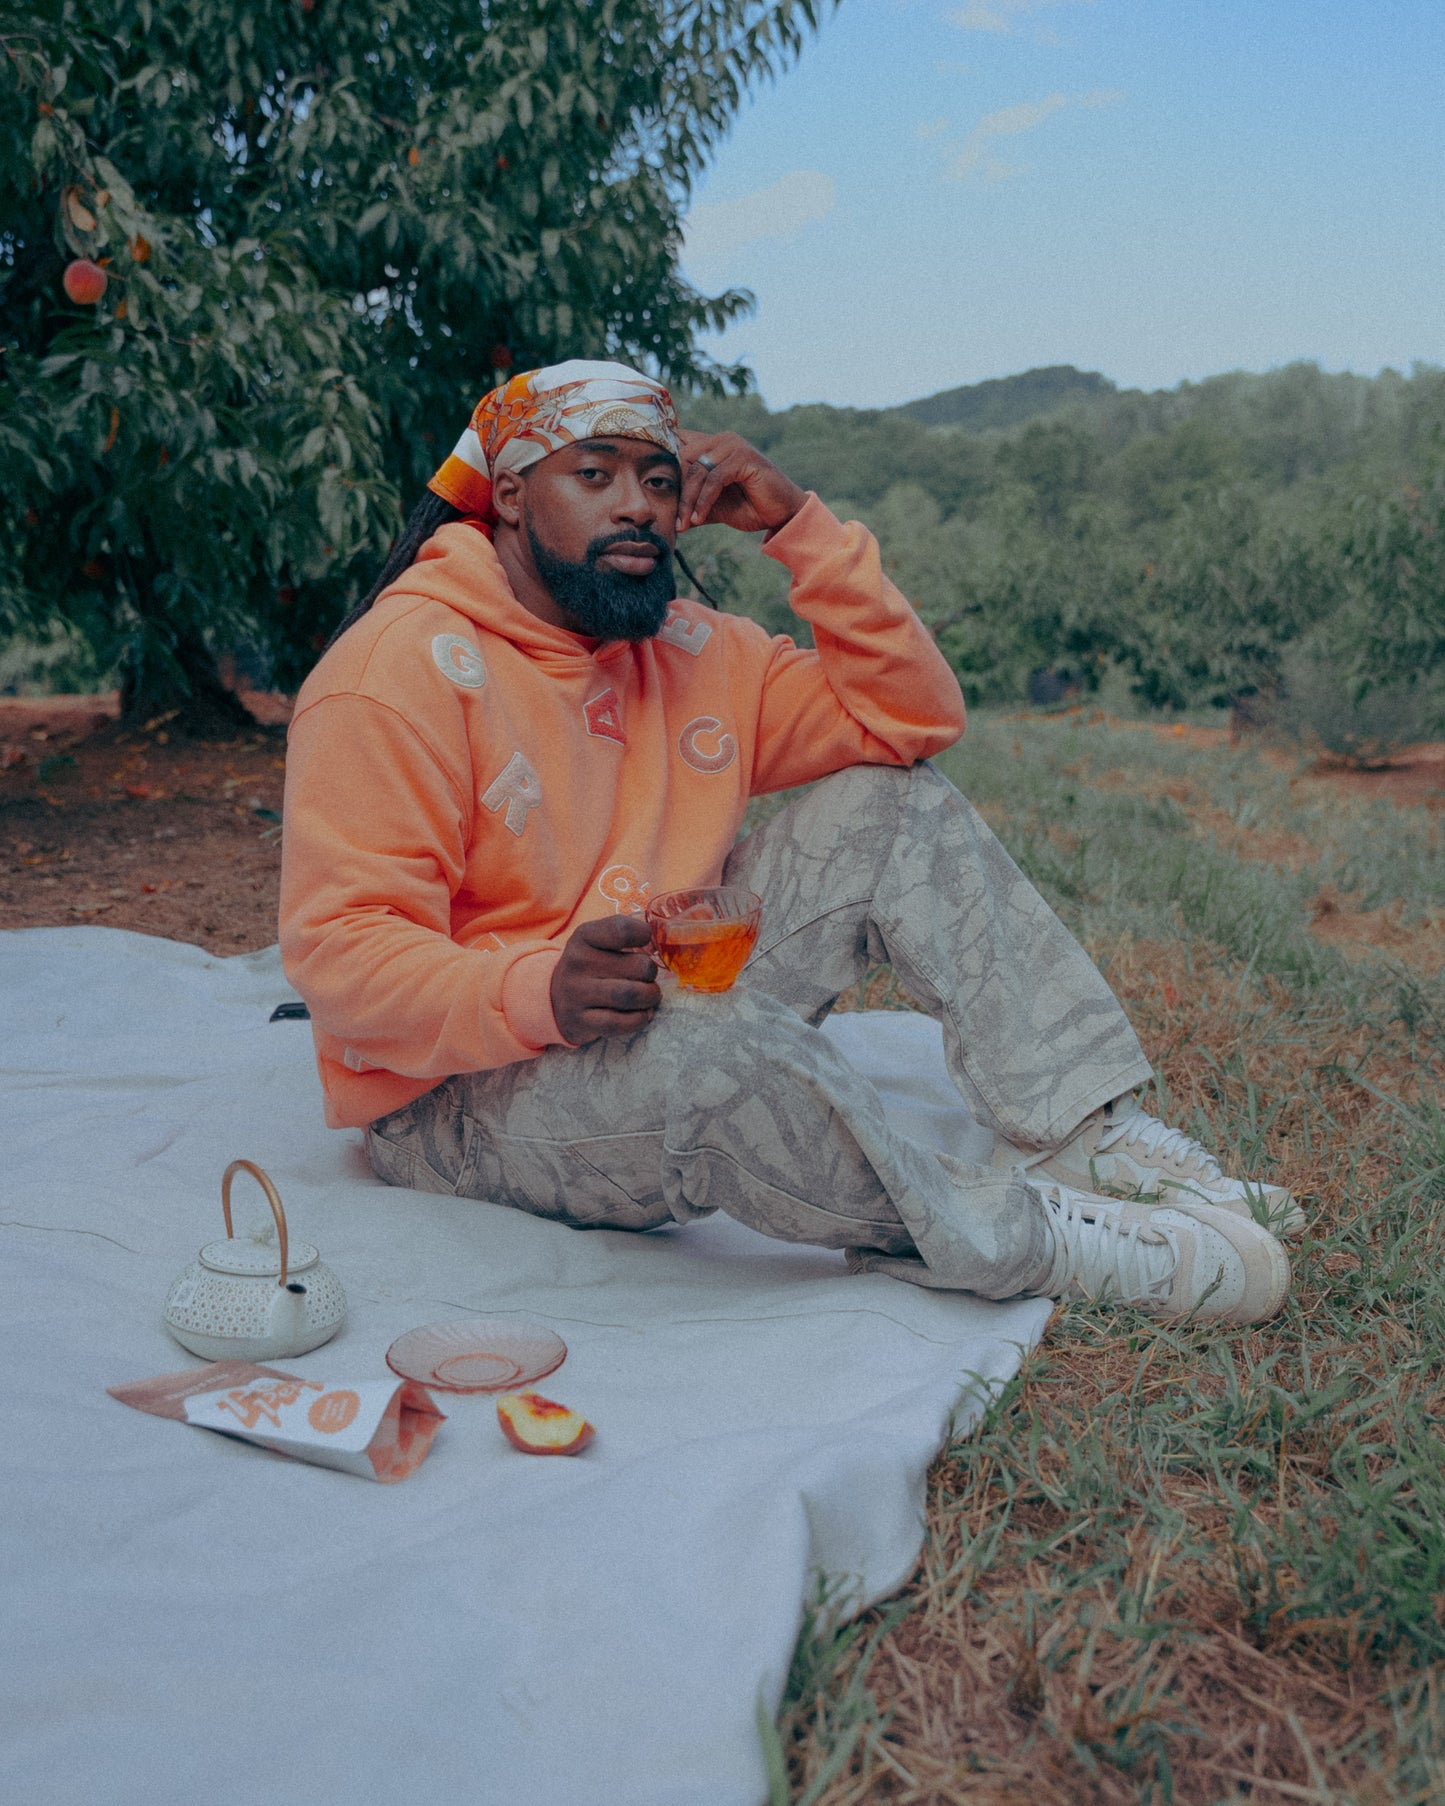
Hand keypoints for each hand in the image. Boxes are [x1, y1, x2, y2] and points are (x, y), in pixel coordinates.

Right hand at [550, 916, 660, 1045]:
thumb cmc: (590, 966)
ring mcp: (577, 993)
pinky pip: (621, 1023)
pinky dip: (640, 1019)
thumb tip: (659, 940)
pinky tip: (641, 1014)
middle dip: (651, 973)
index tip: (647, 942)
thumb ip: (626, 933)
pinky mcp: (581, 1021)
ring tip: (649, 996)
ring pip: (631, 995)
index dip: (644, 935)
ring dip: (650, 996)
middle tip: (647, 977)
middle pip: (638, 966)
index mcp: (584, 936)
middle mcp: (578, 962)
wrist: (554, 999)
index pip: (622, 929)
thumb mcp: (597, 940)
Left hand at [676, 429, 807, 535]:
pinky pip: (714, 478)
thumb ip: (691, 501)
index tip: (654, 492)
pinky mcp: (744, 457)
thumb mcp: (712, 505)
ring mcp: (733, 445)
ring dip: (689, 500)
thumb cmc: (749, 507)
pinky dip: (704, 500)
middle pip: (683, 458)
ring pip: (697, 470)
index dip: (664, 464)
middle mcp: (722, 439)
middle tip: (675, 520)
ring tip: (686, 523)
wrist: (781, 514)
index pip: (678, 444)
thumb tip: (664, 513)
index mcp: (712, 445)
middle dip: (677, 492)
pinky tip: (700, 518)